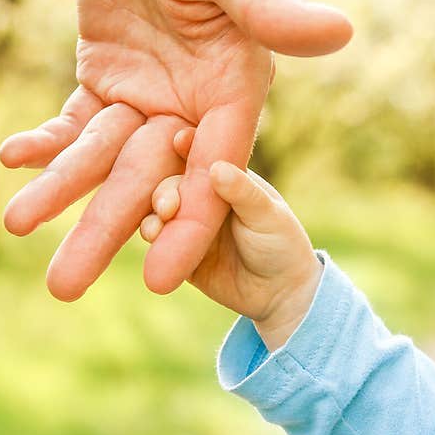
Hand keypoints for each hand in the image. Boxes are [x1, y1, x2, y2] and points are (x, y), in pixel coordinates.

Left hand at [0, 0, 351, 300]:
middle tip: (62, 287)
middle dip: (106, 230)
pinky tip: (15, 160)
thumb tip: (340, 33)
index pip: (212, 170)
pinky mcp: (107, 75)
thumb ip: (272, 7)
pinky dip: (48, 141)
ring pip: (103, 157)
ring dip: (60, 192)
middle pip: (150, 179)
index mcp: (233, 88)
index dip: (188, 224)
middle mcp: (192, 102)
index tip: (157, 280)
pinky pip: (76, 121)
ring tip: (15, 228)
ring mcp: (148, 92)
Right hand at [140, 128, 321, 350]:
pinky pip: (159, 242)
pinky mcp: (178, 251)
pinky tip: (152, 239)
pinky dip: (153, 238)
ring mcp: (188, 224)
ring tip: (157, 226)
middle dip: (165, 191)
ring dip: (153, 215)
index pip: (202, 155)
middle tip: (167, 206)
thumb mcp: (268, 216)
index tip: (178, 140)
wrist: (279, 294)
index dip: (186, 146)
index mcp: (227, 178)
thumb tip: (216, 167)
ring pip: (160, 211)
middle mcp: (202, 197)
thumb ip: (242, 193)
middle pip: (173, 183)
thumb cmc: (282, 244)